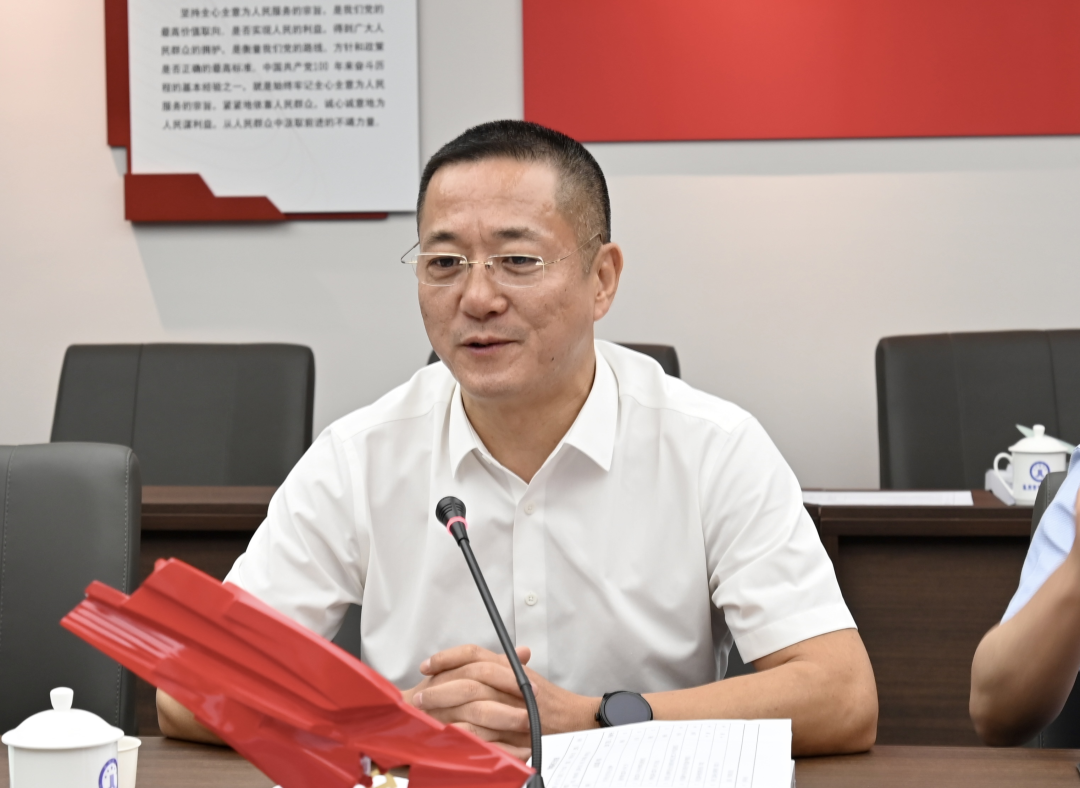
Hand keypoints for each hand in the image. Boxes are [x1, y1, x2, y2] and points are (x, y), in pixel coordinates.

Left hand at [403, 644, 599, 760]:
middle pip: (468, 677)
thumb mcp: (524, 678)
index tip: (427, 665)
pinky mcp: (513, 732)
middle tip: (419, 693)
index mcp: (510, 667)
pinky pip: (481, 731)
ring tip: (425, 713)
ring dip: (444, 708)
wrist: (575, 722)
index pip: (474, 654)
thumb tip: (474, 663)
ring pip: (471, 702)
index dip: (447, 657)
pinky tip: (445, 733)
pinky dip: (461, 732)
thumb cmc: (550, 702)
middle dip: (439, 685)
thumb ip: (501, 668)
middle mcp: (511, 683)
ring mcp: (512, 707)